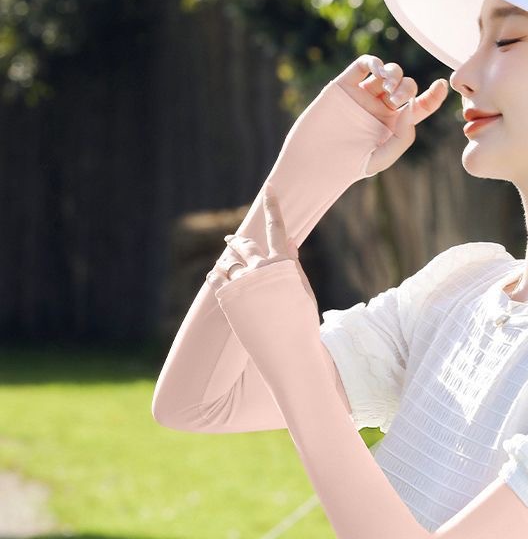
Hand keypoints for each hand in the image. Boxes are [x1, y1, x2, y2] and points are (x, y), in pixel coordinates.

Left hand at [205, 182, 318, 310]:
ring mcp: (242, 282)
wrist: (287, 350)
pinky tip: (215, 277)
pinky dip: (216, 275)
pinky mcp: (226, 297)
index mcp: (284, 263)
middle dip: (238, 240)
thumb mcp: (302, 290)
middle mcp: (261, 267)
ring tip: (226, 265)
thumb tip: (291, 242)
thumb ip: (292, 264)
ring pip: (228, 262)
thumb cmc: (302, 322)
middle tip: (232, 238)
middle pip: (245, 245)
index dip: (273, 206)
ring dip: (227, 262)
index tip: (270, 188)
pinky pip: (216, 278)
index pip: (277, 227)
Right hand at [333, 54, 449, 175]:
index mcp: (394, 124)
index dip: (433, 95)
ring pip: (388, 72)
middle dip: (406, 88)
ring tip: (387, 88)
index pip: (420, 106)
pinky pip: (364, 65)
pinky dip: (374, 63)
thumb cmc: (351, 165)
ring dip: (394, 75)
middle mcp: (381, 107)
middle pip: (406, 86)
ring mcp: (363, 94)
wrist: (317, 160)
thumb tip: (412, 108)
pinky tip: (377, 72)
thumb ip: (403, 135)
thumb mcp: (383, 157)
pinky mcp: (345, 84)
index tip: (441, 85)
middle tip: (396, 100)